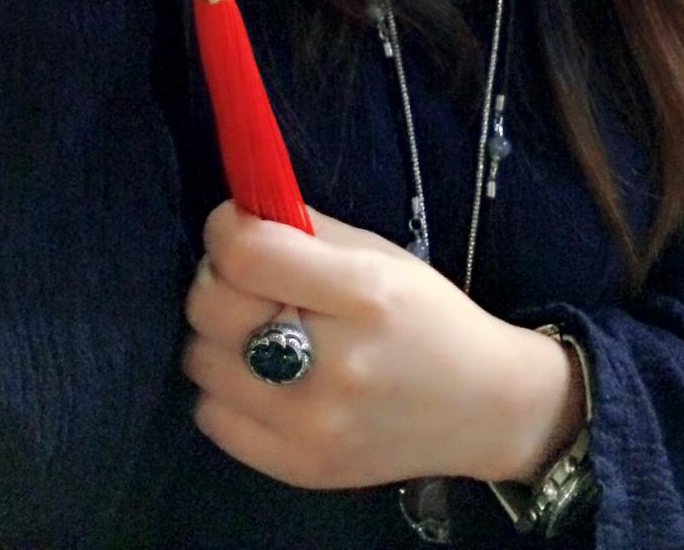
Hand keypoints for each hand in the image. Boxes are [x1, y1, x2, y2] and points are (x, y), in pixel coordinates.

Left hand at [181, 200, 576, 490]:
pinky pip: (210, 416)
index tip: (233, 226)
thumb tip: (237, 215)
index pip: (247, 254)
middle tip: (247, 278)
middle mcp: (335, 364)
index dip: (224, 229)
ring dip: (218, 335)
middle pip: (210, 307)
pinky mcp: (298, 467)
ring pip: (200, 360)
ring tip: (254, 330)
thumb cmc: (429, 316)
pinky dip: (224, 389)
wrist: (484, 408)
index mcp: (363, 295)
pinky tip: (258, 377)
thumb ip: (306, 232)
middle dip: (218, 277)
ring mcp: (312, 426)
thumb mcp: (380, 255)